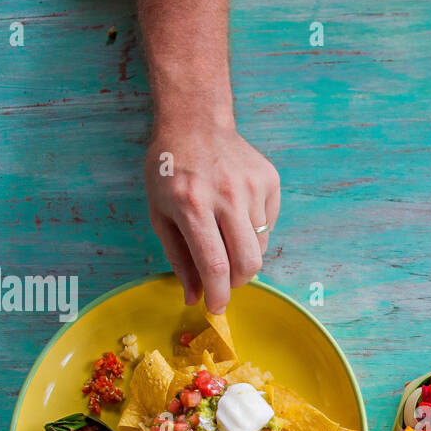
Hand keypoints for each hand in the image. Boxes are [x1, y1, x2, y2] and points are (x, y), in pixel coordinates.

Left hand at [145, 125, 280, 314]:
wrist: (195, 122)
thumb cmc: (169, 171)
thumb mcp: (160, 214)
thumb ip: (179, 259)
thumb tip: (195, 297)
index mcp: (192, 205)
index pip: (215, 264)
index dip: (219, 294)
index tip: (217, 308)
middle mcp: (226, 195)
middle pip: (248, 262)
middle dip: (237, 282)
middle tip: (224, 281)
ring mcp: (252, 186)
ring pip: (260, 245)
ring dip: (243, 255)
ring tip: (225, 238)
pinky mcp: (269, 180)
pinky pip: (269, 224)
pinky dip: (253, 231)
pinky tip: (236, 213)